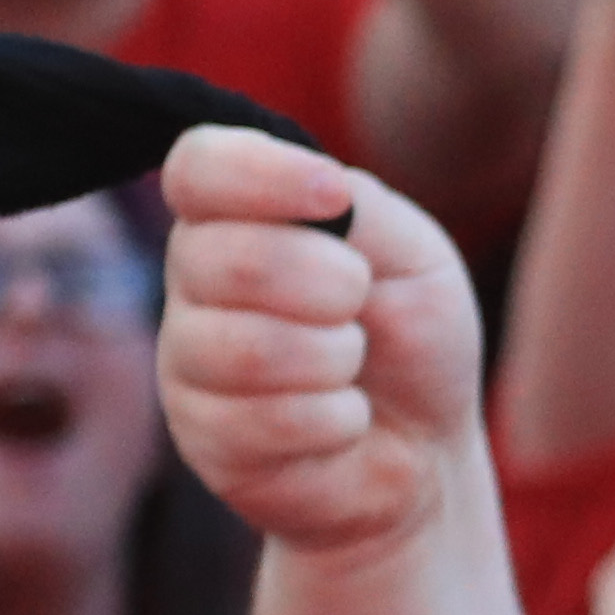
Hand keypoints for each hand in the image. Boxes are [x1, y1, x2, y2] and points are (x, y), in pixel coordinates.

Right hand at [156, 131, 483, 566]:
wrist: (425, 447)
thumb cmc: (410, 336)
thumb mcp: (413, 256)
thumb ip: (362, 210)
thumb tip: (320, 186)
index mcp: (237, 216)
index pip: (198, 167)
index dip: (261, 176)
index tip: (334, 197)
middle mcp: (194, 280)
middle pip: (228, 260)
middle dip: (331, 283)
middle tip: (361, 303)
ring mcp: (189, 361)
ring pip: (246, 348)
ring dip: (336, 357)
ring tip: (353, 364)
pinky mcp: (203, 437)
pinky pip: (268, 421)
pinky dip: (338, 418)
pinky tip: (343, 418)